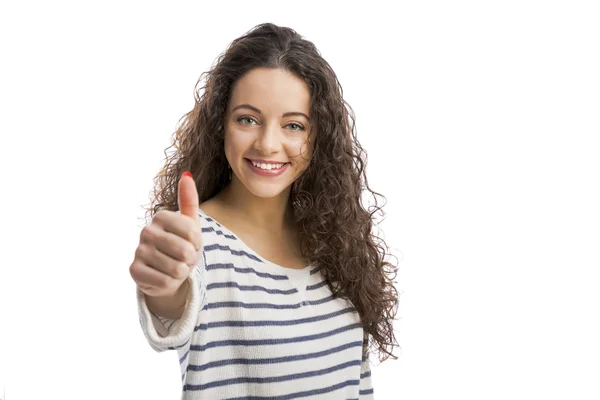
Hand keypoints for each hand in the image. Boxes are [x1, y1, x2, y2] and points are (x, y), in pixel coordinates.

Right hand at [129, 171, 202, 297]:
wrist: (167, 271)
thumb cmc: (182, 245)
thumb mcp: (190, 225)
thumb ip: (189, 201)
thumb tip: (187, 175)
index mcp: (161, 217)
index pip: (193, 233)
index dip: (198, 243)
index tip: (191, 243)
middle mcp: (147, 231)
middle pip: (185, 251)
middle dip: (190, 259)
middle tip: (184, 258)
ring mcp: (139, 251)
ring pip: (176, 268)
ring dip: (181, 272)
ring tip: (175, 267)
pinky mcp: (134, 271)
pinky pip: (165, 281)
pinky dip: (171, 283)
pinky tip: (165, 277)